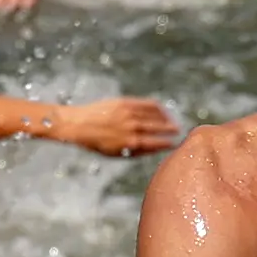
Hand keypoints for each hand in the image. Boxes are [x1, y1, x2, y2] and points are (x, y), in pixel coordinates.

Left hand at [42, 94, 182, 155]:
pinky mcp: (125, 102)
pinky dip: (157, 108)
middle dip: (170, 130)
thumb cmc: (95, 142)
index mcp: (130, 143)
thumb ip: (135, 152)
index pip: (156, 143)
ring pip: (155, 115)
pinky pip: (147, 104)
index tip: (174, 144)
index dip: (167, 143)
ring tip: (172, 121)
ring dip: (166, 119)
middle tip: (178, 131)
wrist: (77, 125)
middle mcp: (132, 128)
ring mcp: (130, 114)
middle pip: (158, 128)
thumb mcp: (115, 153)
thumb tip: (153, 150)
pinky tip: (161, 110)